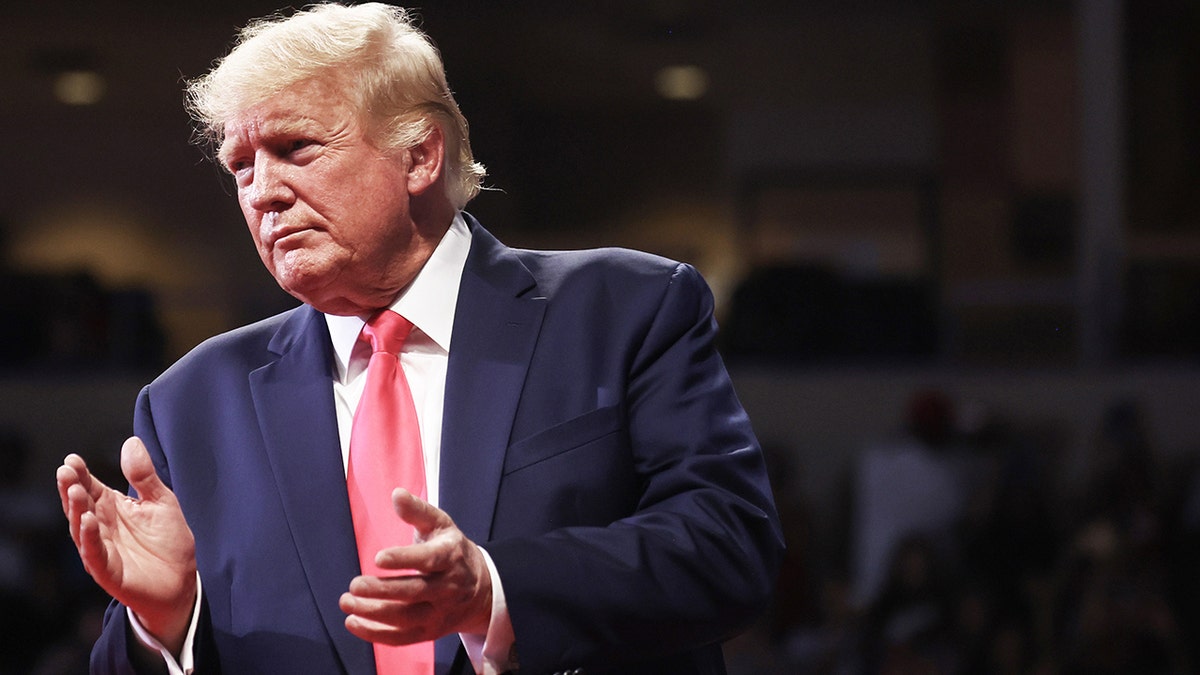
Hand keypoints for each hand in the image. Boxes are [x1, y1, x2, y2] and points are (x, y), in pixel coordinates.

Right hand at [56, 436, 197, 654]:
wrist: (181, 581)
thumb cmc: (168, 541)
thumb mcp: (161, 501)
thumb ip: (144, 476)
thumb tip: (131, 441)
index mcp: (112, 507)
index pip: (91, 487)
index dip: (81, 474)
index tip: (72, 458)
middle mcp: (101, 526)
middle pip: (81, 504)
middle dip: (71, 487)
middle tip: (66, 470)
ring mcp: (102, 548)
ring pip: (82, 527)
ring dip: (77, 510)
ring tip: (74, 491)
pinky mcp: (107, 570)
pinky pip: (94, 552)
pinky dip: (89, 537)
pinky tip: (87, 521)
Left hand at [339, 489, 492, 644]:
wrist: (482, 589)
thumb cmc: (452, 551)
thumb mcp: (441, 525)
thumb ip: (417, 511)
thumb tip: (396, 494)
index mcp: (450, 557)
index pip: (429, 560)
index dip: (404, 559)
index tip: (378, 557)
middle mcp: (447, 587)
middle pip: (413, 592)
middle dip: (381, 590)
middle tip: (353, 585)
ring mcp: (439, 612)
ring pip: (405, 617)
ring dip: (373, 613)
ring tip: (347, 602)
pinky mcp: (430, 631)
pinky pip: (402, 637)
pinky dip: (376, 634)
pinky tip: (353, 622)